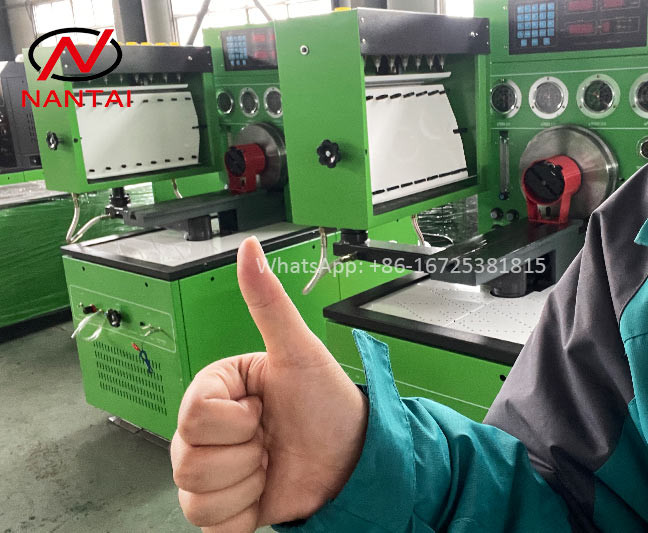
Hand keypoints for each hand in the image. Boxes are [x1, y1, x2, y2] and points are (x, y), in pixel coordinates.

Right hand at [171, 236, 368, 531]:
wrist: (352, 462)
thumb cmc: (329, 404)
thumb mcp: (300, 350)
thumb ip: (268, 302)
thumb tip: (250, 248)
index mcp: (217, 390)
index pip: (194, 414)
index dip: (235, 420)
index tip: (263, 409)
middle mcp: (208, 428)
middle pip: (187, 457)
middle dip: (244, 454)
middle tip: (271, 439)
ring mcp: (213, 467)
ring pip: (194, 490)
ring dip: (245, 483)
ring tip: (271, 463)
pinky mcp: (223, 503)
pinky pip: (206, 519)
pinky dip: (242, 512)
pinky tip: (264, 490)